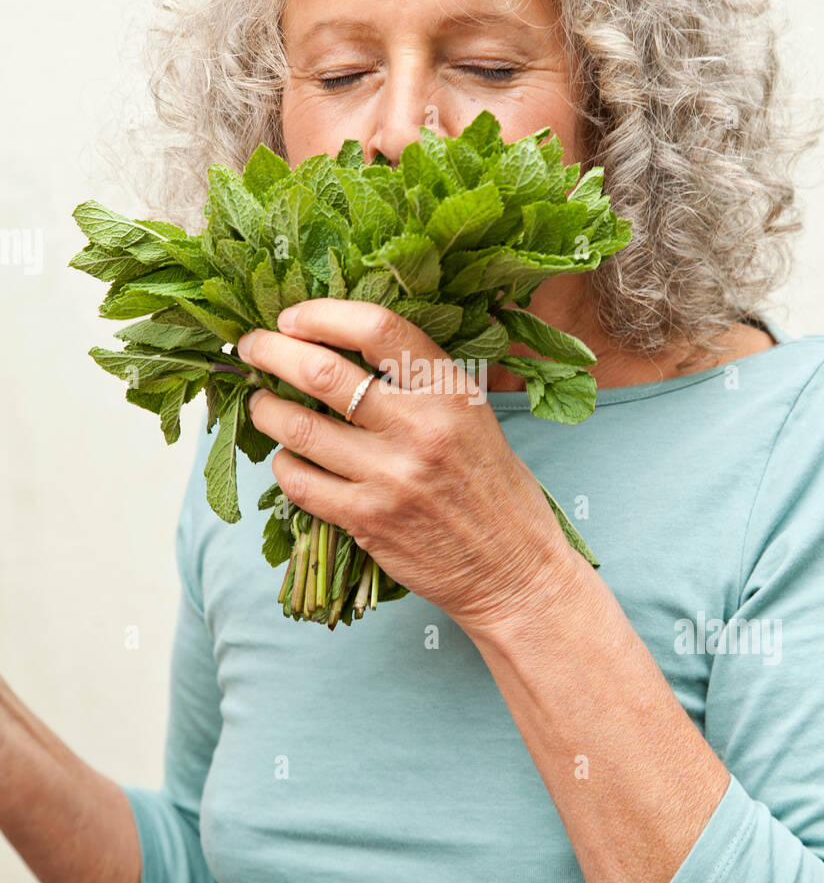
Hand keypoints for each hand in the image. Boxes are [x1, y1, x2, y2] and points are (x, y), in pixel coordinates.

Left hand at [236, 299, 586, 638]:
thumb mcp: (473, 416)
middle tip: (252, 347)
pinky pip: (300, 483)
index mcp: (450, 391)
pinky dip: (283, 465)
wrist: (513, 568)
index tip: (293, 317)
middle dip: (271, 352)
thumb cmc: (492, 487)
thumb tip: (343, 345)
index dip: (322, 314)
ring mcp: (391, 478)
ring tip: (259, 404)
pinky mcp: (368, 521)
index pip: (377, 329)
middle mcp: (420, 429)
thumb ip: (419, 381)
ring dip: (265, 411)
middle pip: (322, 372)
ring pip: (298, 428)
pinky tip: (287, 458)